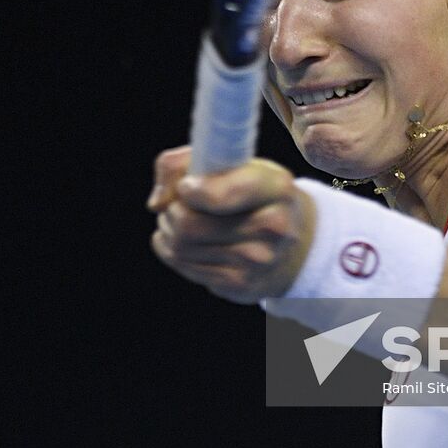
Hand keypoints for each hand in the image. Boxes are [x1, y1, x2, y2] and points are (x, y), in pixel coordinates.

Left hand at [147, 147, 314, 304]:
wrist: (290, 241)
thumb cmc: (250, 192)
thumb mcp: (231, 162)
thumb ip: (183, 163)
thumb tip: (157, 202)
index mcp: (275, 187)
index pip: (217, 196)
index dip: (188, 190)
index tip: (186, 186)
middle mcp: (274, 227)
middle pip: (188, 224)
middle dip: (171, 211)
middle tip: (176, 204)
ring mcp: (259, 261)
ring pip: (181, 247)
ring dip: (168, 231)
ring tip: (178, 221)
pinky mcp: (242, 285)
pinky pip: (185, 267)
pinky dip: (172, 252)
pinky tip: (183, 242)